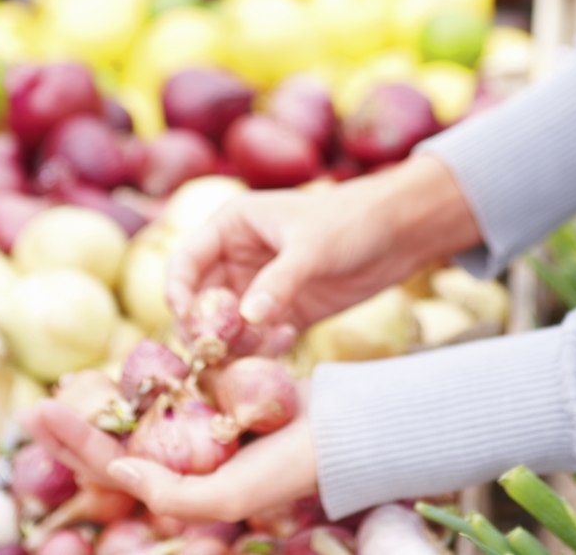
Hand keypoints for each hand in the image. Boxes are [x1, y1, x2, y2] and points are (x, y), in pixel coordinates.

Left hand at [19, 383, 315, 524]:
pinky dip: (142, 383)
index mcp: (178, 489)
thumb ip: (174, 493)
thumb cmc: (287, 469)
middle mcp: (181, 463)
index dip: (72, 444)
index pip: (112, 468)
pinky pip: (169, 391)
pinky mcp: (213, 401)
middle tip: (33, 406)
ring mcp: (195, 432)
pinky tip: (120, 371)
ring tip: (68, 387)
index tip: (39, 414)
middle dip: (71, 429)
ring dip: (102, 404)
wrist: (336, 430)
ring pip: (136, 418)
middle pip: (113, 447)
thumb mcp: (230, 496)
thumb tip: (118, 472)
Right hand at [167, 153, 481, 332]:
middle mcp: (238, 257)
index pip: (186, 262)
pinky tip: (285, 342)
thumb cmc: (351, 222)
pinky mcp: (284, 313)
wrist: (398, 233)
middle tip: (217, 353)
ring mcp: (260, 287)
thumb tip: (246, 320)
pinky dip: (260, 350)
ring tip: (254, 351)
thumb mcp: (312, 248)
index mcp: (232, 225)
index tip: (186, 323)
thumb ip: (279, 282)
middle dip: (205, 329)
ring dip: (232, 345)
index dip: (177, 292)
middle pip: (201, 301)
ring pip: (226, 326)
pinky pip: (257, 341)